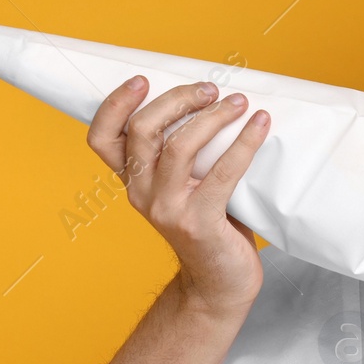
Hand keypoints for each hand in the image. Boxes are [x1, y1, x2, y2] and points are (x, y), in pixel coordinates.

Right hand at [86, 76, 270, 314]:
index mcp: (133, 181)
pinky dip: (245, 142)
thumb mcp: (183, 187)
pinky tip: (261, 123)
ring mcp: (168, 209)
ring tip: (239, 103)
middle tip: (210, 89)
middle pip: (142, 131)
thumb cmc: (208, 225)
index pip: (102, 139)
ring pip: (178, 147)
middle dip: (177, 100)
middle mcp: (142, 193)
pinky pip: (223, 172)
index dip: (114, 104)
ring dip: (212, 117)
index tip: (142, 79)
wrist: (219, 283)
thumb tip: (215, 99)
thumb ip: (184, 153)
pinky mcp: (200, 221)